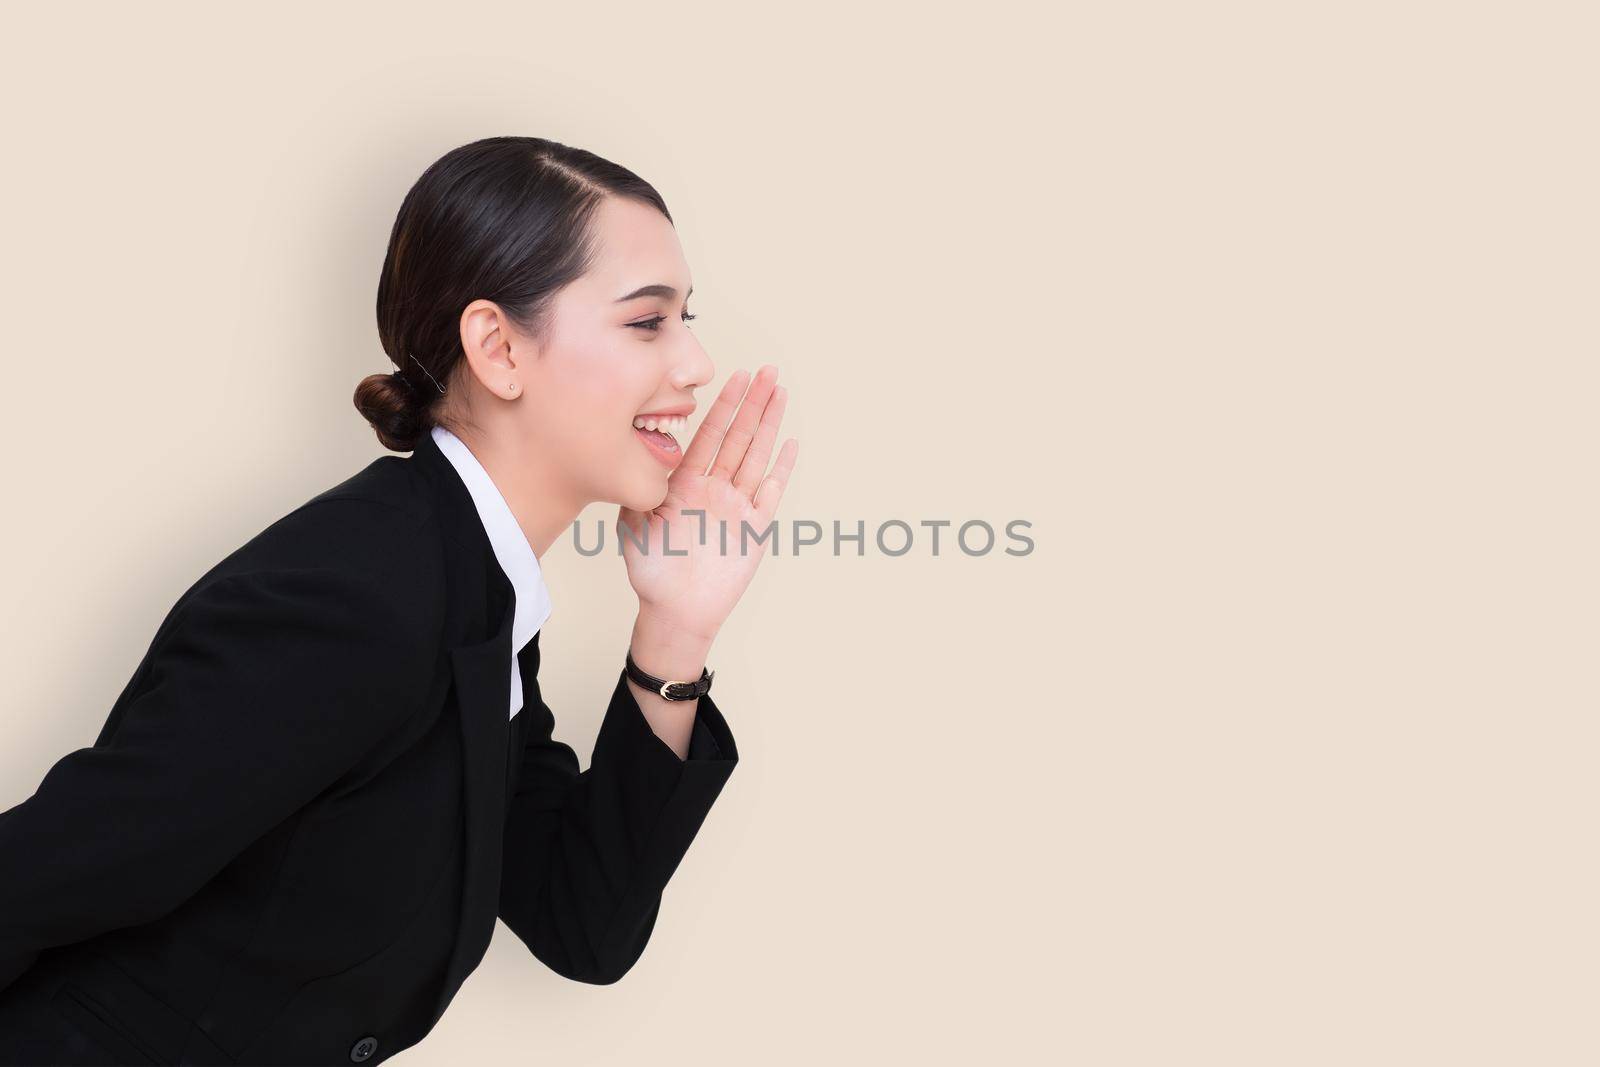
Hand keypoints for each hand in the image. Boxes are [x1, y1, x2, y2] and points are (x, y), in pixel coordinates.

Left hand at [617, 364, 797, 638]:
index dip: (724, 406)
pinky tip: (791, 445)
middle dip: (753, 402)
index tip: (735, 376)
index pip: (709, 435)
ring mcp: (736, 506)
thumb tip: (637, 453)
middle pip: (738, 437)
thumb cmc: (651, 572)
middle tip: (767, 370)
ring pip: (756, 456)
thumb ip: (640, 489)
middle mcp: (714, 488)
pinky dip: (781, 469)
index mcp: (687, 483)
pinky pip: (771, 493)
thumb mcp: (634, 524)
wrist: (675, 612)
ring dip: (769, 424)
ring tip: (780, 392)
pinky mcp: (754, 528)